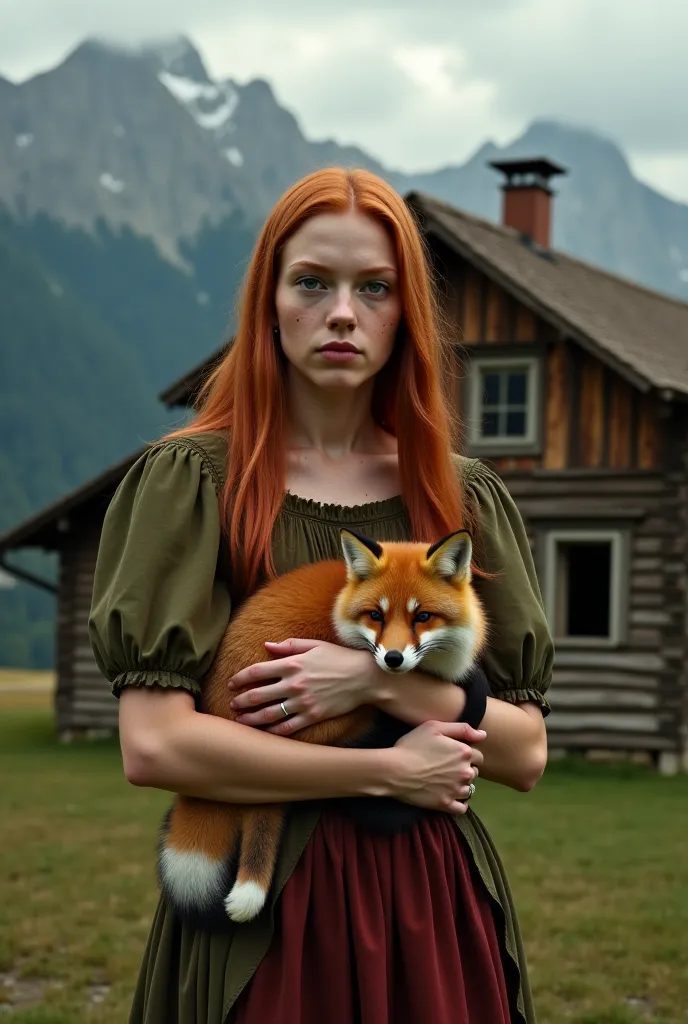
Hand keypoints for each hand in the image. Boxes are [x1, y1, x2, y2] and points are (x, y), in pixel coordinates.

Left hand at [227, 638, 377, 734]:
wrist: (364, 677)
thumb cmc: (339, 658)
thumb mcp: (314, 645)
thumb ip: (289, 646)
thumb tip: (266, 645)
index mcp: (293, 664)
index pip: (257, 671)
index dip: (240, 678)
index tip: (232, 684)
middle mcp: (294, 684)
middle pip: (258, 695)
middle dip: (241, 701)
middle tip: (232, 705)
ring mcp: (303, 702)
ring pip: (269, 714)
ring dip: (251, 718)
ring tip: (240, 720)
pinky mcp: (313, 715)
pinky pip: (288, 727)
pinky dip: (273, 731)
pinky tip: (264, 732)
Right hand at [388, 720, 484, 814]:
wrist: (395, 770)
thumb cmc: (413, 745)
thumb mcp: (435, 727)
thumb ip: (462, 729)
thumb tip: (483, 735)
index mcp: (464, 753)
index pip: (478, 756)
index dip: (466, 754)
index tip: (452, 755)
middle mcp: (465, 772)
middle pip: (474, 772)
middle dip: (464, 769)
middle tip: (447, 767)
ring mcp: (456, 790)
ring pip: (469, 789)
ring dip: (462, 786)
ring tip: (447, 781)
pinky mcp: (446, 804)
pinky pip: (462, 807)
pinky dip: (459, 803)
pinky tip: (450, 796)